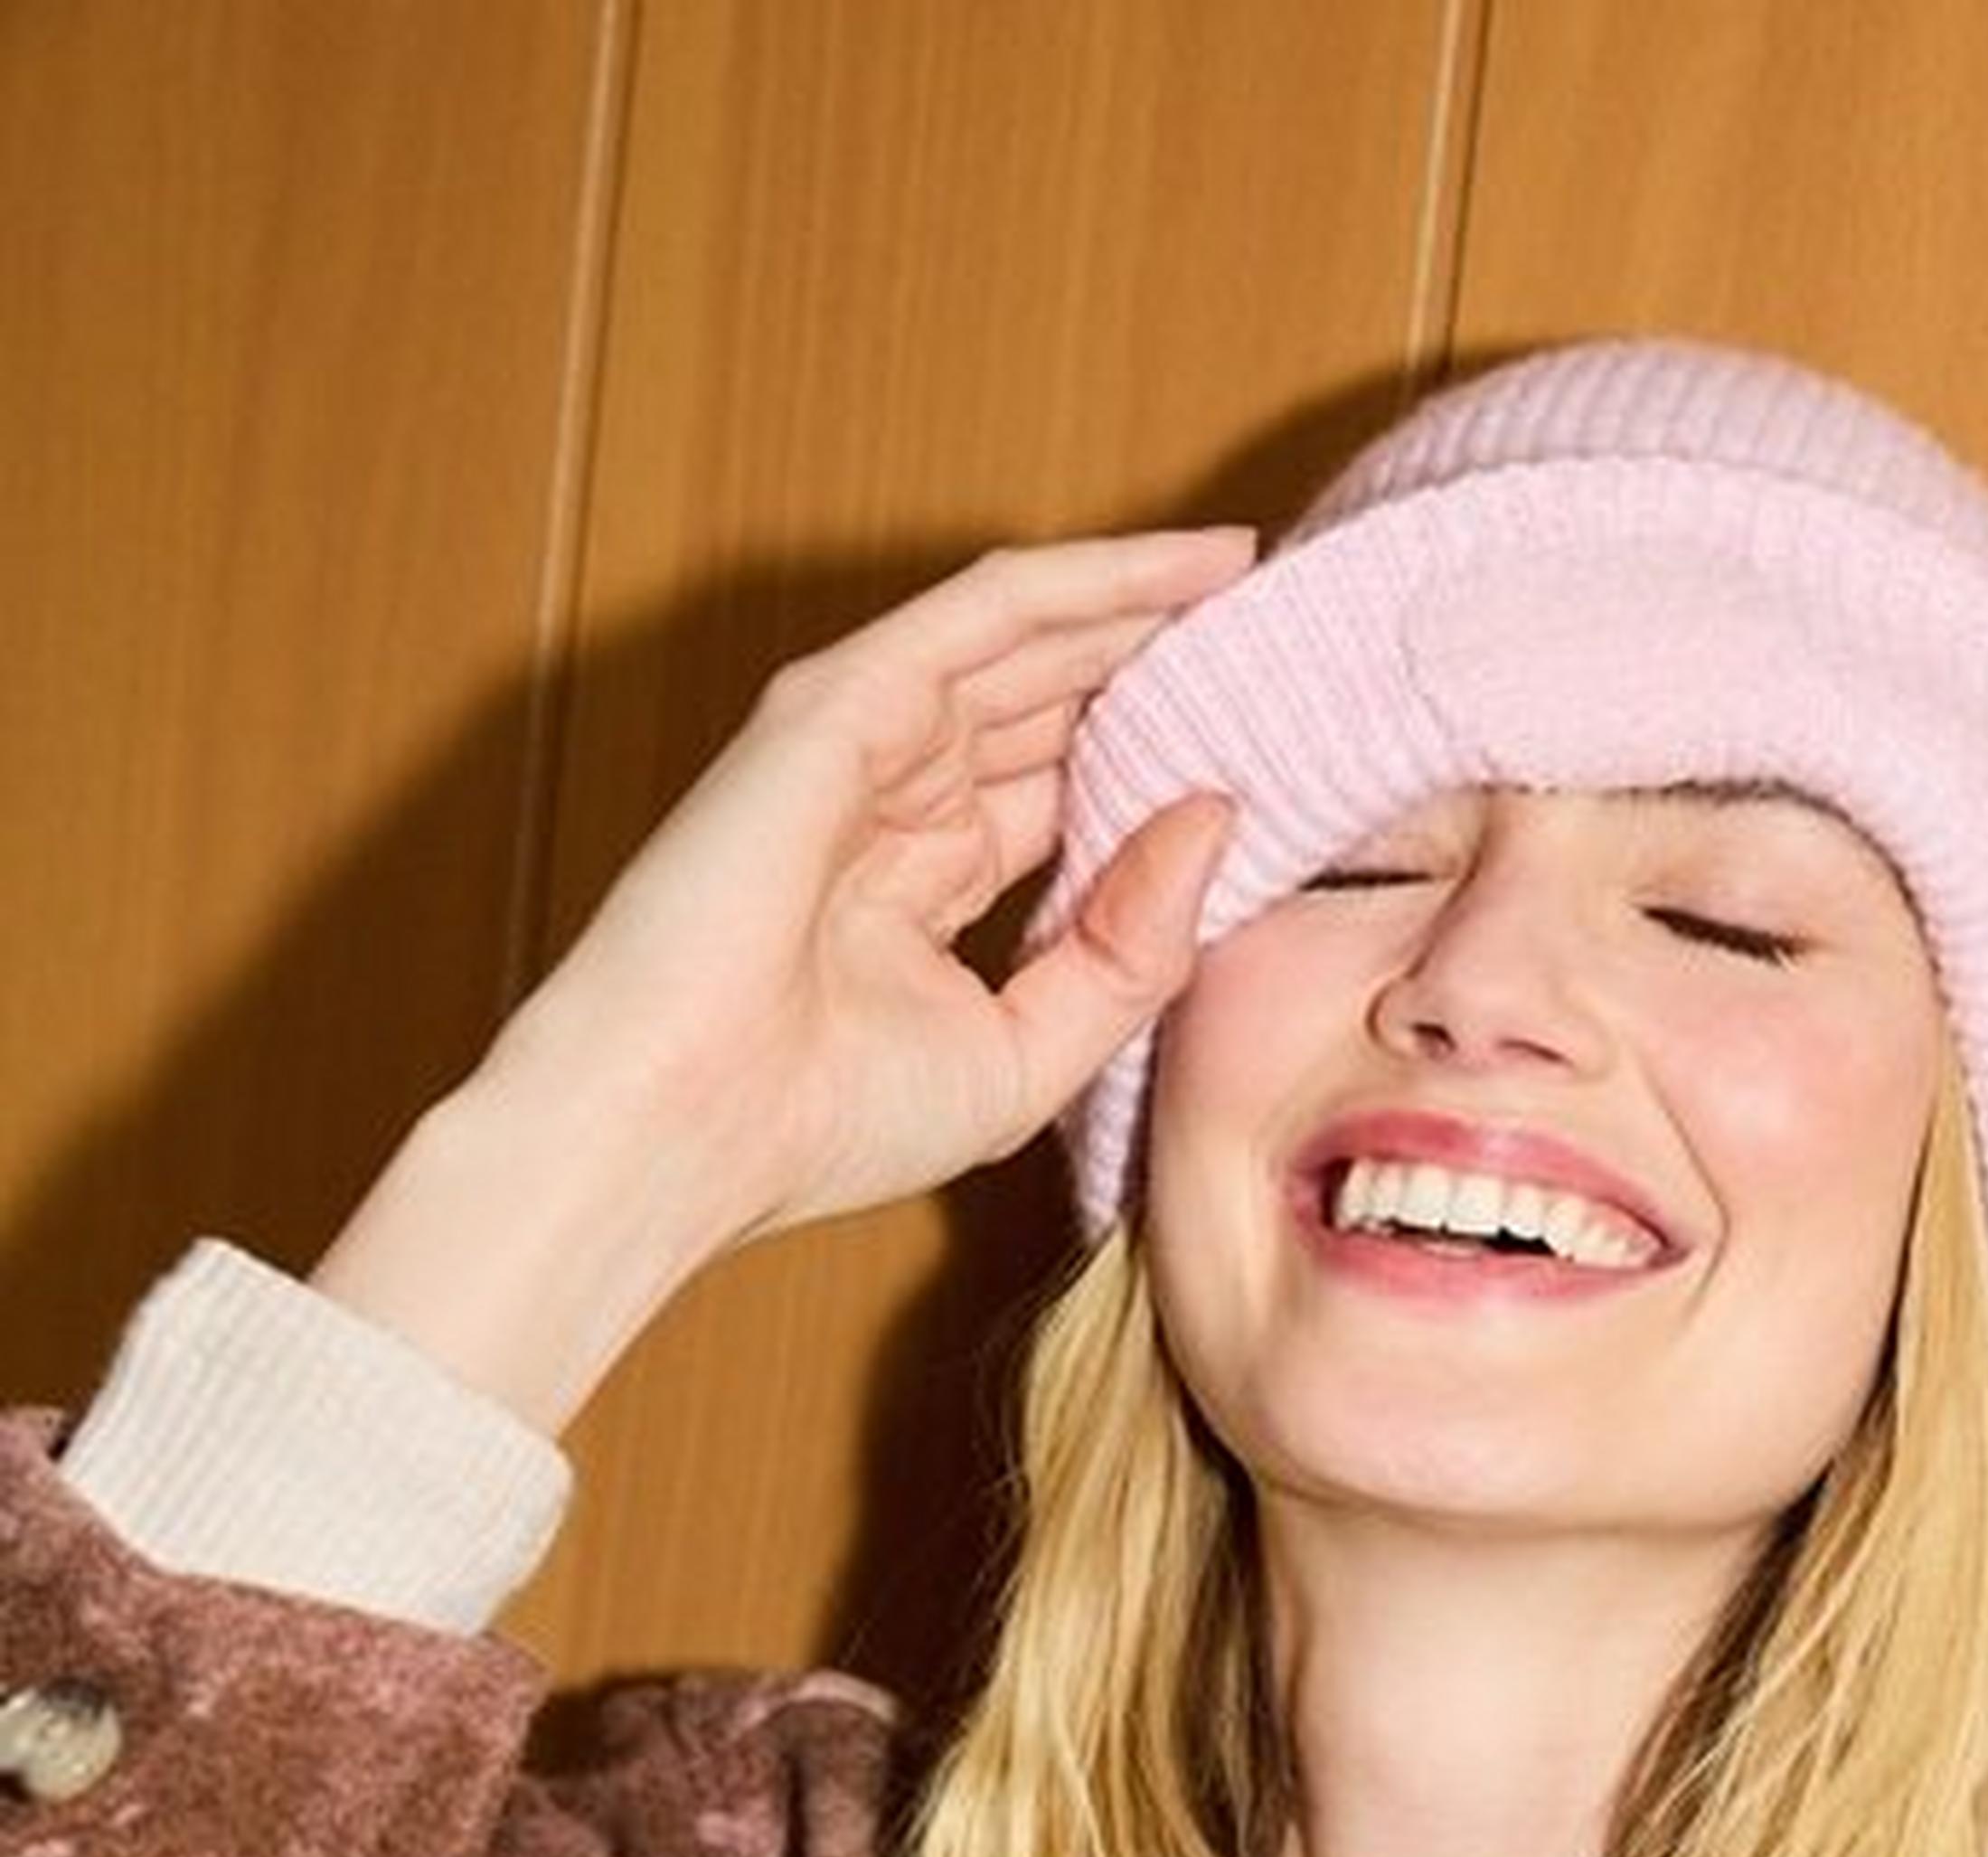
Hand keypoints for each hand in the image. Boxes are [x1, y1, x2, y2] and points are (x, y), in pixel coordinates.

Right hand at [315, 530, 1250, 1427]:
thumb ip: (1127, 951)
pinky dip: (1090, 582)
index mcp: (918, 890)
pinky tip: (1184, 568)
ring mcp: (860, 744)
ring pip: (1027, 642)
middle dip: (1157, 664)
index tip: (1270, 749)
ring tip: (1247, 573)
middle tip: (1281, 634)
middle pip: (1048, 706)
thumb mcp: (1024, 1056)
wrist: (679, 1130)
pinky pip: (988, 612)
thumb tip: (1217, 817)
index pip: (1059, 798)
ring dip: (1139, 602)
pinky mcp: (842, 703)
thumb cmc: (817, 1125)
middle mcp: (891, 805)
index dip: (1157, 766)